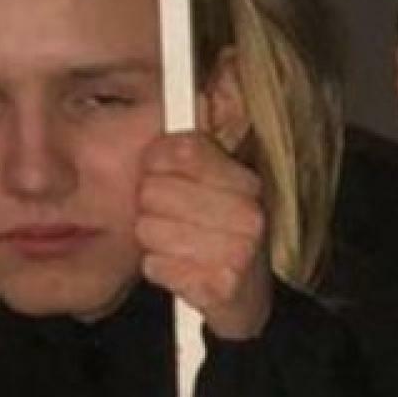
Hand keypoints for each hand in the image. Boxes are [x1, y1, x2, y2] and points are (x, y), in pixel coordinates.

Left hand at [136, 132, 274, 340]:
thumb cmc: (221, 237)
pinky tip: (184, 271)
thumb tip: (199, 94)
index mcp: (246, 183)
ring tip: (181, 248)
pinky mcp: (217, 288)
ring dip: (155, 243)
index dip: (159, 165)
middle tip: (177, 221)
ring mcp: (236, 253)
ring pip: (148, 230)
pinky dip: (161, 271)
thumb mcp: (219, 185)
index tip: (168, 178)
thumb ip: (201, 146)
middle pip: (152, 192)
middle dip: (153, 209)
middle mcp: (248, 215)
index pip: (178, 151)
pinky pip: (154, 266)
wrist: (249, 302)